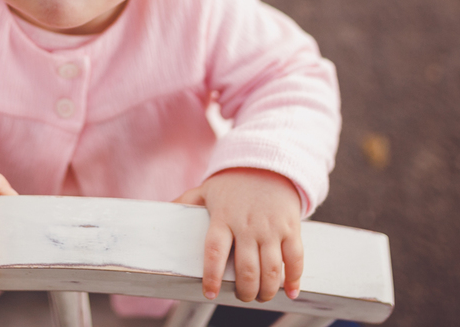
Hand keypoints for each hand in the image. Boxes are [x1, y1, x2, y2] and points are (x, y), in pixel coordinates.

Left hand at [175, 168, 304, 302]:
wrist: (269, 163)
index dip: (211, 276)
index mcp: (223, 218)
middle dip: (245, 291)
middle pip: (246, 269)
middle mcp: (247, 225)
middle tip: (243, 296)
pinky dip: (294, 278)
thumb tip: (165, 209)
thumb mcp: (207, 189)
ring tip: (262, 296)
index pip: (214, 252)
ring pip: (271, 269)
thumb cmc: (235, 182)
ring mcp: (270, 227)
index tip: (210, 293)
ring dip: (267, 289)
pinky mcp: (290, 227)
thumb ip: (186, 202)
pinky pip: (295, 258)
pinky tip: (290, 291)